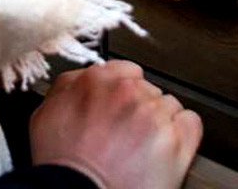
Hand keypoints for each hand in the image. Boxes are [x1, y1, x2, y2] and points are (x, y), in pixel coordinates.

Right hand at [30, 60, 202, 188]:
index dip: (123, 92)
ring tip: (144, 146)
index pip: (126, 71)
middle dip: (139, 109)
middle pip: (148, 90)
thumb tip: (83, 79)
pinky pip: (190, 122)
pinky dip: (183, 133)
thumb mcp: (46, 115)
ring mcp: (155, 115)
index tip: (121, 107)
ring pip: (169, 105)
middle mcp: (128, 93)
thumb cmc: (62, 165)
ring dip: (160, 122)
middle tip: (127, 134)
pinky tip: (167, 148)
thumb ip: (68, 86)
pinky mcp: (177, 140)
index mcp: (97, 81)